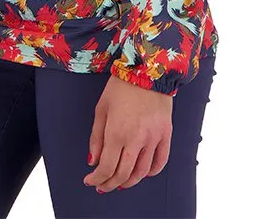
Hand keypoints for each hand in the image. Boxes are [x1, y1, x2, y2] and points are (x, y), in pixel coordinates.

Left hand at [83, 74, 172, 192]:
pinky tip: (143, 173)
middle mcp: (136, 139)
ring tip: (120, 182)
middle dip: (110, 184)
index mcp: (117, 132)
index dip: (97, 179)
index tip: (90, 180)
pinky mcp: (166, 134)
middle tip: (103, 186)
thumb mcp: (101, 108)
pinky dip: (152, 172)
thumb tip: (93, 161)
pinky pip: (161, 161)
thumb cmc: (121, 86)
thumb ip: (96, 137)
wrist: (147, 69)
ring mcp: (153, 138)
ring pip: (142, 172)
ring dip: (129, 182)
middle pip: (123, 174)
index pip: (106, 168)